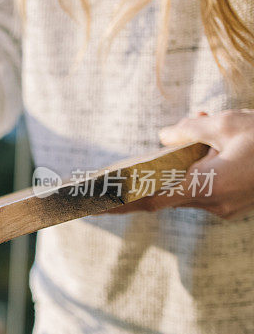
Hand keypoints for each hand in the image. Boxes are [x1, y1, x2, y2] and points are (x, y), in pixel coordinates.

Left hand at [110, 109, 253, 218]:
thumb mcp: (227, 125)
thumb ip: (189, 130)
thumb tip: (163, 137)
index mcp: (209, 185)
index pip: (153, 199)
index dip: (123, 202)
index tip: (98, 207)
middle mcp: (216, 203)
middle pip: (169, 192)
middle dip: (152, 173)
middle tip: (123, 167)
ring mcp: (227, 208)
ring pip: (189, 190)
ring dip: (180, 170)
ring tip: (193, 131)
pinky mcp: (236, 206)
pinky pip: (207, 191)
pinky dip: (199, 174)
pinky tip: (209, 149)